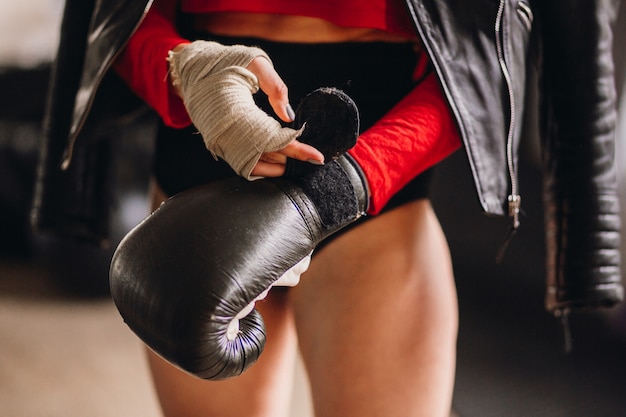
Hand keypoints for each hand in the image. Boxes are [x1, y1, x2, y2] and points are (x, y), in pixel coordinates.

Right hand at [168, 42, 323, 177]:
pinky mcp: (219, 144)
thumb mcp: (255, 62)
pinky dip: (263, 162)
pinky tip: (278, 157)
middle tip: (312, 159)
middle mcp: (225, 132)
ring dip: (276, 165)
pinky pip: (244, 161)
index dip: (297, 149)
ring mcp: (220, 141)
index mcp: (234, 110)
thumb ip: (275, 86)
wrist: (191, 69)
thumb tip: (289, 117)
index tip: (317, 158)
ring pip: (253, 165)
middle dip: (290, 160)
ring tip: (297, 159)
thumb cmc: (224, 62)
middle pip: (265, 157)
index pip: (273, 138)